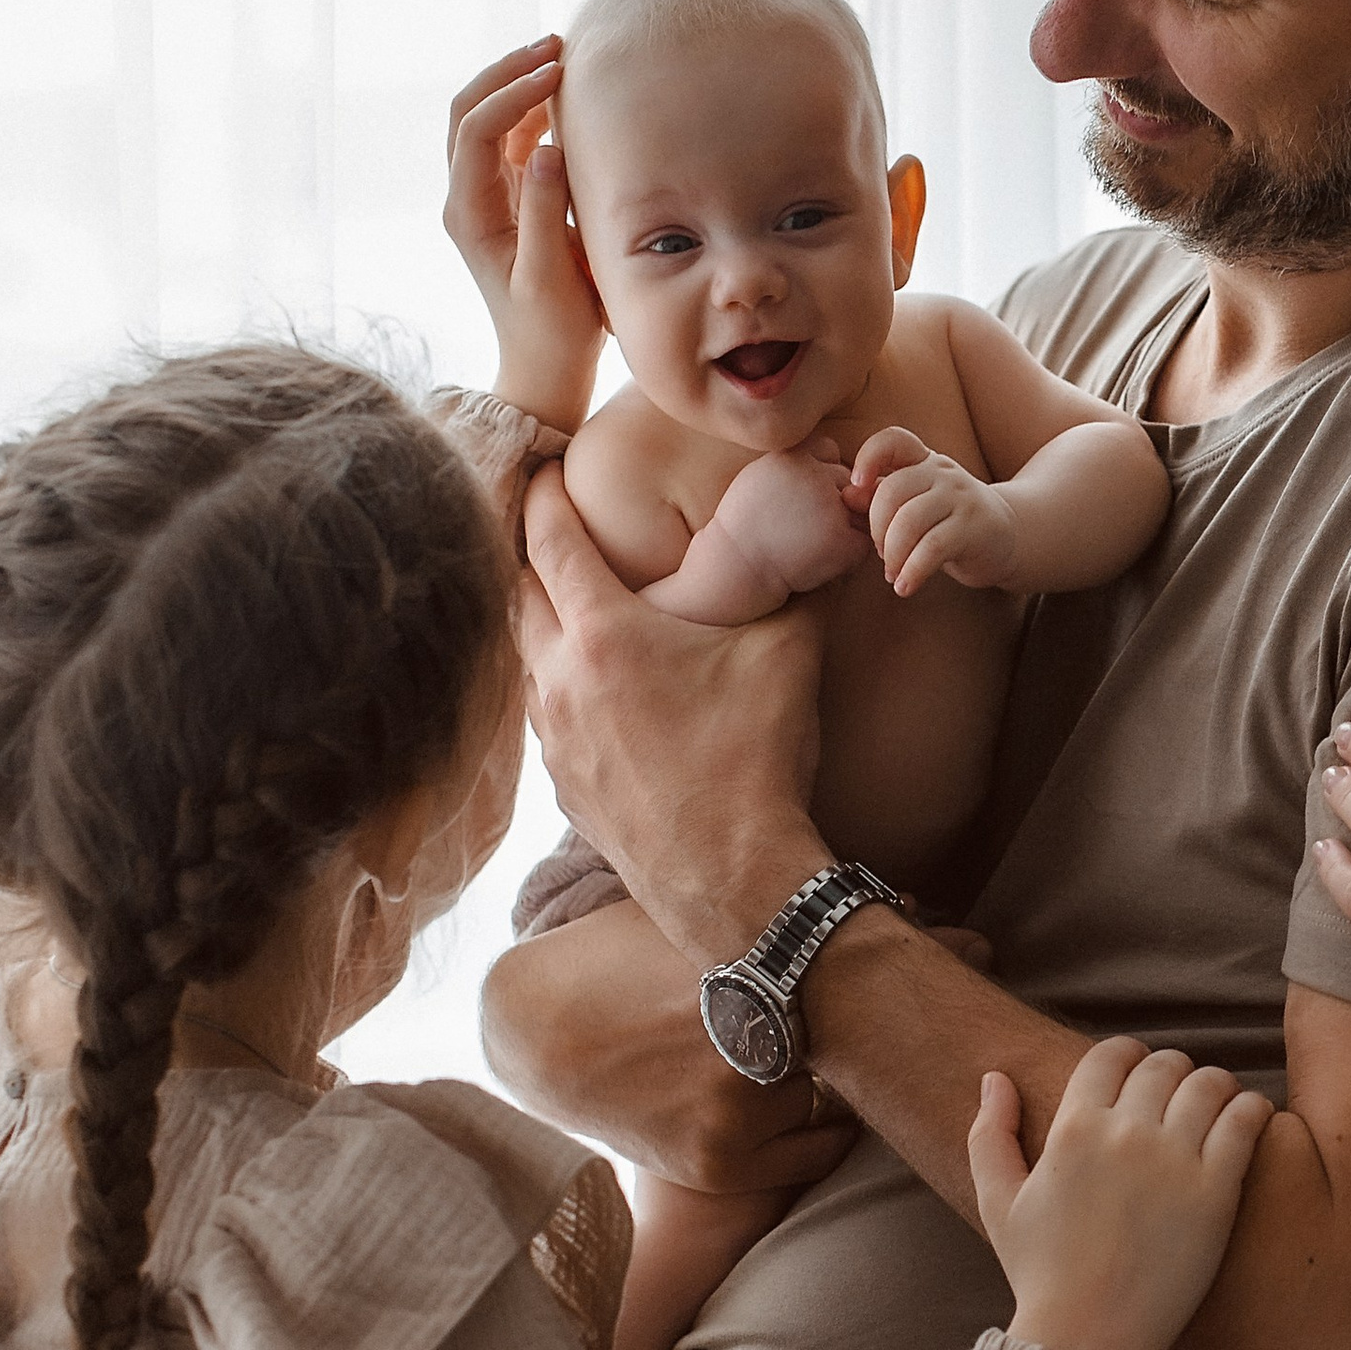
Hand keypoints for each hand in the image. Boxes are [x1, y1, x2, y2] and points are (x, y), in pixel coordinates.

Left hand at [445, 35, 603, 431]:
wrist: (546, 369)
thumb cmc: (553, 332)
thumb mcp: (550, 277)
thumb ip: (544, 212)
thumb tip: (544, 147)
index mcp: (469, 214)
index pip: (476, 129)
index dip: (513, 92)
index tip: (559, 74)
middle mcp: (468, 198)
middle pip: (468, 110)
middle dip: (507, 71)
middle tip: (556, 44)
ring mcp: (487, 197)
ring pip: (488, 118)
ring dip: (519, 83)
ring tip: (564, 57)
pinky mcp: (511, 201)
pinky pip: (512, 139)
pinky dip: (535, 110)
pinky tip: (568, 96)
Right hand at [481, 897, 865, 1193]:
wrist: (537, 1038)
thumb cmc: (618, 960)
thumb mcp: (684, 911)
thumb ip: (766, 903)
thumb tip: (901, 894)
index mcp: (742, 976)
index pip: (855, 974)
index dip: (886, 964)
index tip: (920, 954)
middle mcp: (744, 1048)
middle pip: (857, 1042)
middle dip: (873, 1023)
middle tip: (897, 1006)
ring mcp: (733, 1114)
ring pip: (841, 1098)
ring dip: (844, 1077)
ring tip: (843, 1052)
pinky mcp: (721, 1166)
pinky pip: (819, 1152)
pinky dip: (828, 1126)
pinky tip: (819, 1097)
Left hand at [517, 467, 833, 967]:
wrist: (733, 879)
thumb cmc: (756, 761)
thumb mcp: (789, 657)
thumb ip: (800, 588)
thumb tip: (832, 541)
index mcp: (604, 635)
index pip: (551, 540)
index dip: (544, 497)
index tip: (544, 470)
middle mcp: (560, 681)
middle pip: (519, 594)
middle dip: (531, 556)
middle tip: (550, 530)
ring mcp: (555, 741)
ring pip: (527, 662)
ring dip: (543, 628)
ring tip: (572, 611)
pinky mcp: (565, 789)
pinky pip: (548, 720)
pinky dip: (560, 690)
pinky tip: (596, 696)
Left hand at [849, 427, 1025, 597]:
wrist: (1007, 538)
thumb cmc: (948, 522)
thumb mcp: (914, 505)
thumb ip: (881, 499)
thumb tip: (847, 496)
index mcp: (923, 460)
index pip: (893, 440)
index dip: (869, 457)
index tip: (856, 484)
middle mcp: (942, 472)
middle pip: (892, 491)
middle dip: (876, 528)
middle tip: (880, 553)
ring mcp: (961, 497)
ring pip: (909, 521)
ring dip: (892, 554)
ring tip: (892, 574)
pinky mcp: (973, 528)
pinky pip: (932, 548)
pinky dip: (912, 572)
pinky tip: (904, 587)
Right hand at [967, 1037, 1272, 1349]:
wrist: (1085, 1339)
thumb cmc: (1040, 1276)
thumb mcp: (998, 1203)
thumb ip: (990, 1134)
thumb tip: (995, 1076)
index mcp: (1073, 1128)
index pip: (1112, 1053)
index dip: (1129, 1056)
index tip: (1140, 1075)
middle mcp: (1124, 1134)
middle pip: (1165, 1064)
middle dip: (1173, 1073)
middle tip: (1181, 1098)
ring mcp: (1173, 1160)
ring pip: (1210, 1083)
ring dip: (1215, 1087)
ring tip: (1218, 1108)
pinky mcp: (1216, 1192)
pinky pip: (1245, 1119)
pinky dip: (1250, 1110)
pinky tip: (1246, 1125)